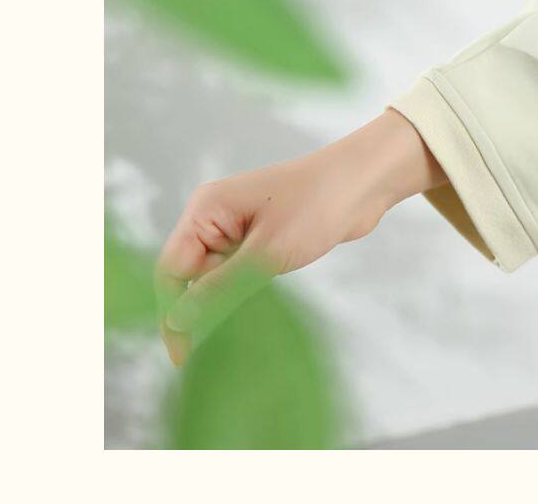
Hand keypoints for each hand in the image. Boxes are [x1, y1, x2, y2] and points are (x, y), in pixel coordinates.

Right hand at [155, 109, 444, 365]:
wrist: (366, 182)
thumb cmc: (318, 206)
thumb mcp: (267, 252)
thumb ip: (221, 287)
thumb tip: (178, 320)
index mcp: (206, 210)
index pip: (171, 268)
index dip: (171, 312)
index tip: (181, 354)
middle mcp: (215, 217)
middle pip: (189, 274)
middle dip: (195, 311)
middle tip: (205, 356)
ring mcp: (238, 227)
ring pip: (214, 276)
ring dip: (219, 304)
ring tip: (229, 341)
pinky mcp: (262, 237)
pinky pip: (238, 272)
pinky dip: (239, 294)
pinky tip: (249, 318)